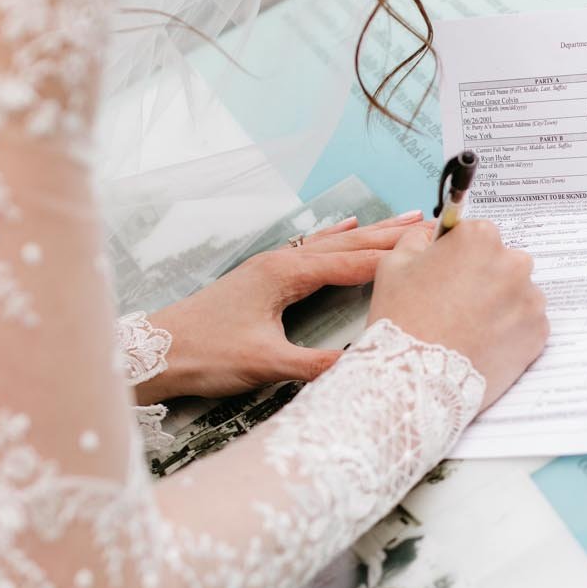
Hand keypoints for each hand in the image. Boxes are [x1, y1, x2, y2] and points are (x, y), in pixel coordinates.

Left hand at [141, 211, 424, 402]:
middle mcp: (281, 262)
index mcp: (285, 274)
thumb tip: (360, 367)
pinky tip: (346, 227)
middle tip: (428, 221)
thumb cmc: (206, 353)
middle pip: (346, 243)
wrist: (158, 351)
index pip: (351, 262)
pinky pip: (312, 249)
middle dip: (388, 233)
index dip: (391, 256)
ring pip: (331, 244)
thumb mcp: (264, 363)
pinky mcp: (263, 276)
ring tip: (401, 219)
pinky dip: (336, 238)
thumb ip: (313, 365)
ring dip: (368, 233)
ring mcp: (272, 266)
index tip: (428, 247)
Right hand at [368, 219, 547, 408]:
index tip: (450, 275)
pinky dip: (510, 332)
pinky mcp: (539, 332)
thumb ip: (417, 239)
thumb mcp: (394, 264)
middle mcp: (514, 262)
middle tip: (457, 306)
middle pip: (502, 263)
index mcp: (480, 237)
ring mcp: (530, 299)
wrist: (415, 377)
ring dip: (500, 305)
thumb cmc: (401, 318)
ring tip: (470, 329)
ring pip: (517, 295)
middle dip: (485, 279)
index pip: (477, 236)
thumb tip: (432, 233)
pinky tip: (484, 343)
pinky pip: (526, 324)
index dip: (460, 256)